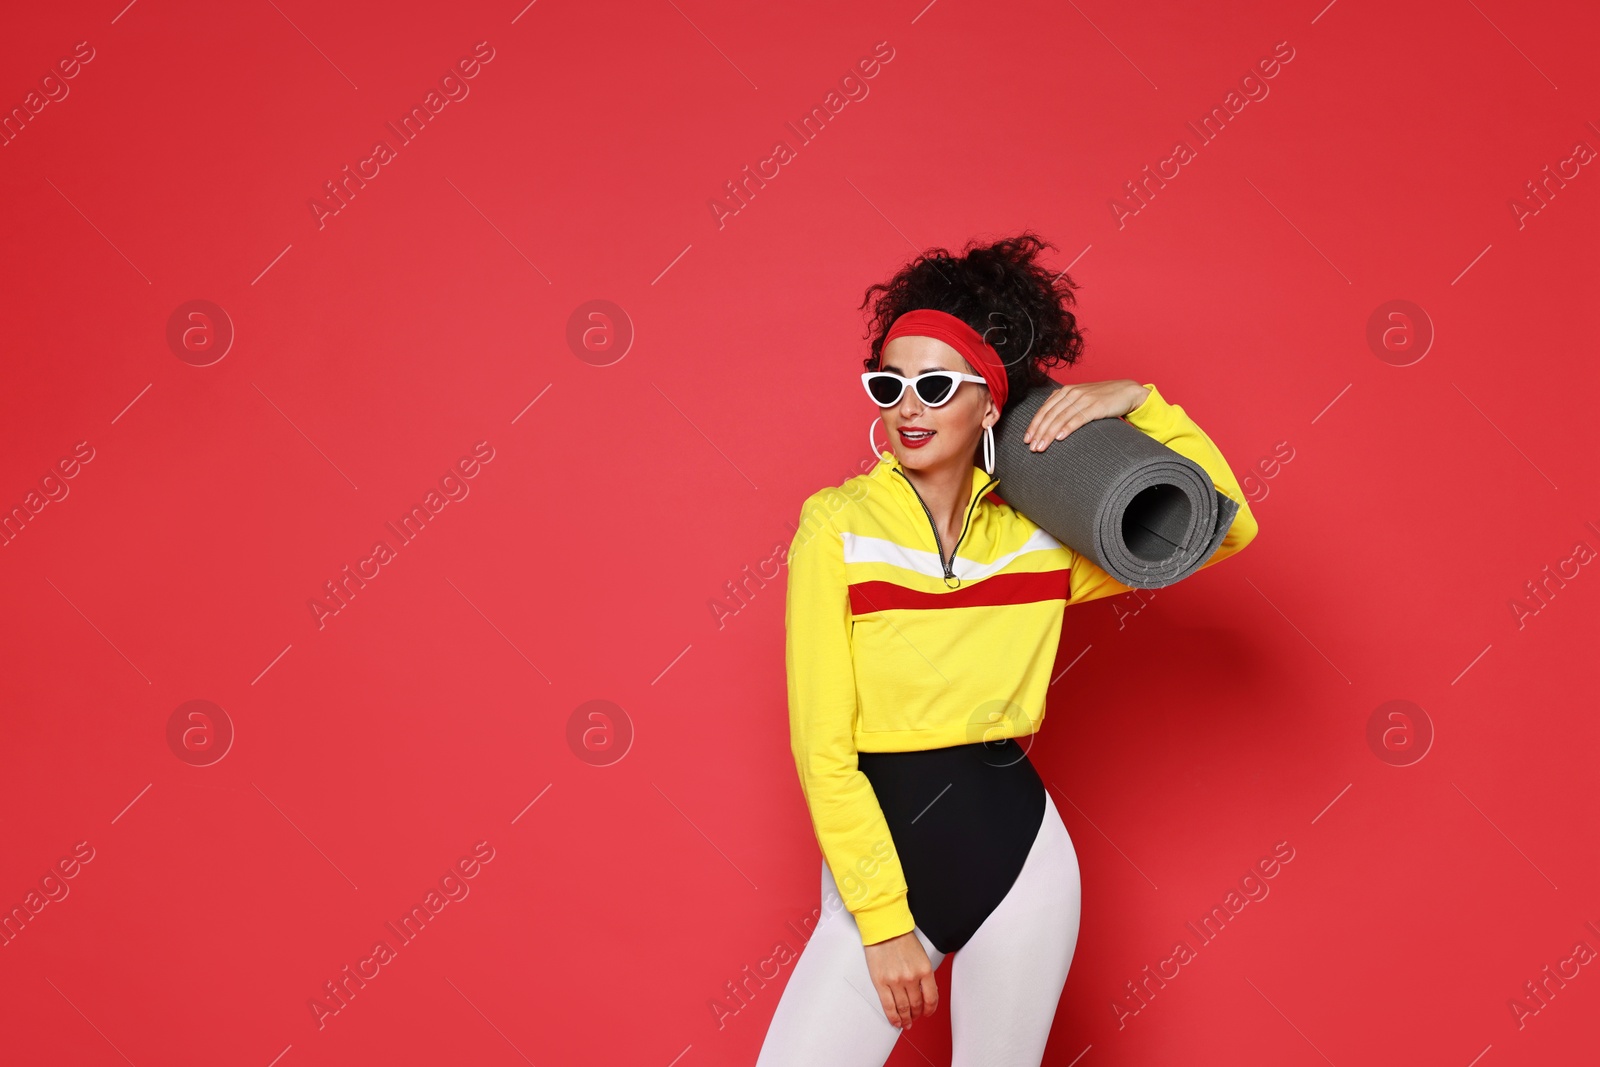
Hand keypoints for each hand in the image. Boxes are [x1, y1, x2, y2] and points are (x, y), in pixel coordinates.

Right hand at [862, 930, 938, 1028]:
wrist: (884, 928)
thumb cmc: (901, 938)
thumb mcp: (921, 955)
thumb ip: (924, 974)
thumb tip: (924, 992)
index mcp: (925, 969)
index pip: (931, 998)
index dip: (930, 1009)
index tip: (928, 1012)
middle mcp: (911, 977)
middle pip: (917, 1005)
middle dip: (917, 1014)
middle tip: (915, 1017)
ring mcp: (896, 981)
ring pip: (903, 1008)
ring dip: (906, 1018)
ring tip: (906, 1022)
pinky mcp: (881, 982)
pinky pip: (889, 1006)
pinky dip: (893, 1017)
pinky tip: (896, 1021)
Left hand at [1022, 380, 1150, 450]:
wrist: (1126, 391)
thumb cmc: (1102, 398)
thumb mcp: (1080, 399)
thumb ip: (1065, 406)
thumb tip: (1049, 422)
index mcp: (1065, 391)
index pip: (1044, 410)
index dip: (1034, 425)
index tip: (1026, 439)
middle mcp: (1072, 393)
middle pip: (1050, 415)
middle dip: (1039, 432)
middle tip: (1032, 448)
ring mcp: (1083, 399)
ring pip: (1060, 418)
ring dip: (1049, 434)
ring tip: (1041, 447)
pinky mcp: (1095, 406)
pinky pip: (1078, 418)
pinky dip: (1067, 428)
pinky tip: (1060, 438)